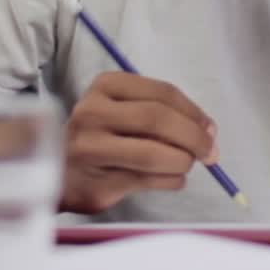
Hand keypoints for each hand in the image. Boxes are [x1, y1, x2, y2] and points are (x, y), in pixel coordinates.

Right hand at [61, 72, 216, 213]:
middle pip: (158, 120)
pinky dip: (171, 180)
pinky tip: (171, 178)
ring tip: (185, 166)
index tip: (210, 129)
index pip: (162, 93)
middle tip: (210, 153)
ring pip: (154, 154)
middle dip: (194, 138)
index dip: (194, 112)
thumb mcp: (125, 110)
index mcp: (106, 86)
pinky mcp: (97, 183)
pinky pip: (148, 181)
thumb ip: (164, 113)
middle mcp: (93, 113)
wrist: (59, 170)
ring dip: (183, 162)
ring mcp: (91, 149)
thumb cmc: (102, 136)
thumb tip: (209, 131)